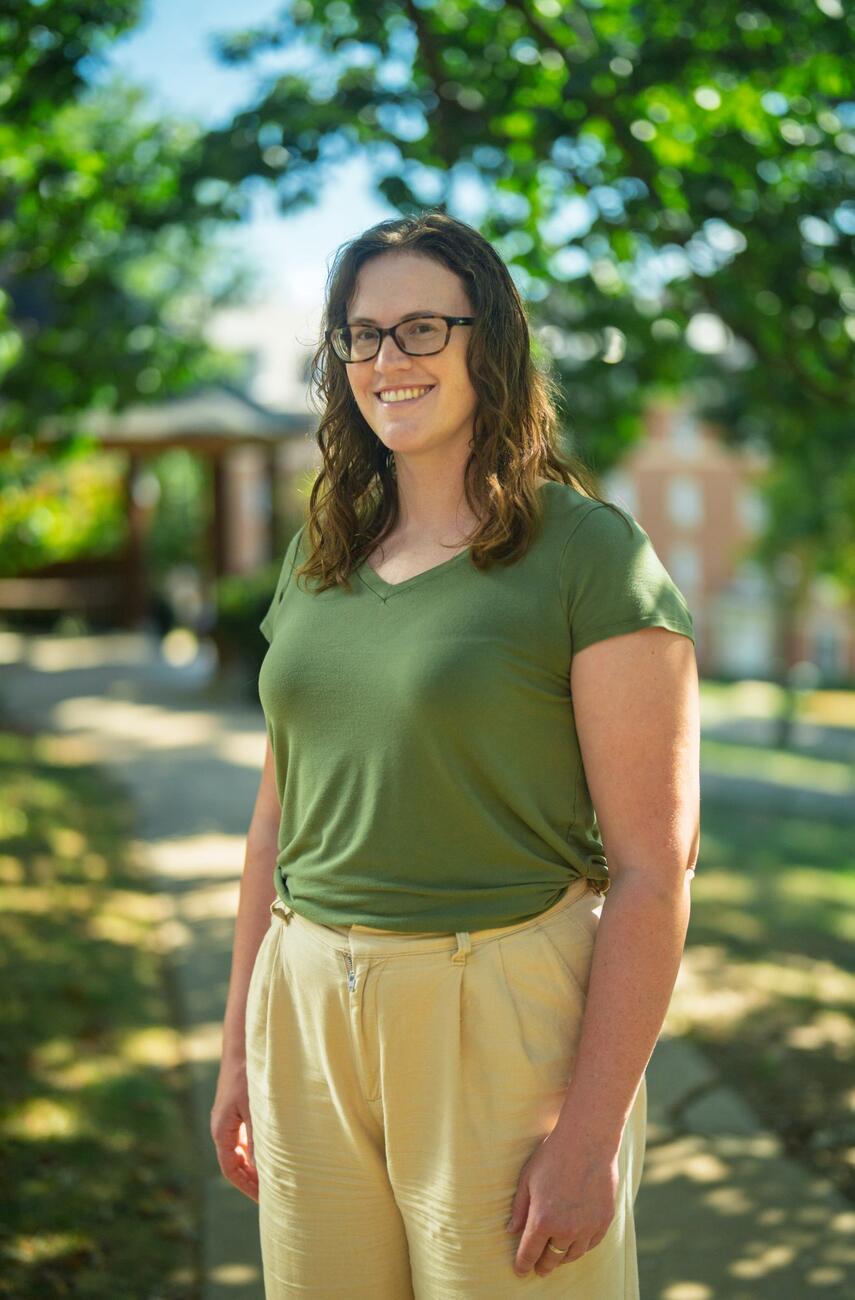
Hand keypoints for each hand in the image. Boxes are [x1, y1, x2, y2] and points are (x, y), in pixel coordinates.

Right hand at [211, 1057, 258, 1202]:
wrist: (241, 1046)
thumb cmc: (248, 1074)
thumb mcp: (255, 1108)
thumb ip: (256, 1139)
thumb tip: (259, 1169)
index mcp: (222, 1130)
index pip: (230, 1169)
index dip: (246, 1186)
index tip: (263, 1200)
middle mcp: (222, 1128)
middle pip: (234, 1163)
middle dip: (251, 1180)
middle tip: (272, 1195)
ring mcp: (228, 1119)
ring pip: (239, 1151)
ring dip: (253, 1165)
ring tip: (274, 1178)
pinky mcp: (236, 1109)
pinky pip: (244, 1137)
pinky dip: (255, 1150)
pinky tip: (271, 1152)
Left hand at [505, 1127, 618, 1277]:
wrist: (588, 1140)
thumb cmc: (553, 1155)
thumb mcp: (528, 1179)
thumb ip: (519, 1208)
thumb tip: (510, 1231)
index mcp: (542, 1220)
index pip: (529, 1253)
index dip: (523, 1265)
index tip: (521, 1271)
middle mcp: (566, 1229)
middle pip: (552, 1259)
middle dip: (543, 1266)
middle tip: (539, 1269)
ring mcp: (587, 1227)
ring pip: (573, 1255)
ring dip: (562, 1258)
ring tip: (556, 1257)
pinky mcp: (604, 1221)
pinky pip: (591, 1244)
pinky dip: (581, 1247)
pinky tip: (576, 1244)